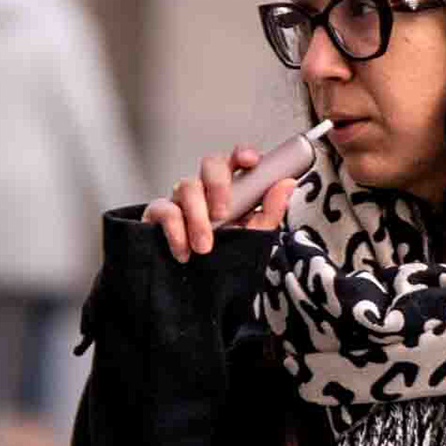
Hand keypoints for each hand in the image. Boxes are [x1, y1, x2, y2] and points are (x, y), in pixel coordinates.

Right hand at [142, 147, 297, 263]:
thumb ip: (269, 213)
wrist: (191, 291)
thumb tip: (287, 184)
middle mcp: (205, 189)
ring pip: (187, 186)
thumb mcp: (250, 238)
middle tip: (223, 215)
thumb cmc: (222, 259)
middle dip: (218, 185)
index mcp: (230, 189)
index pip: (236, 160)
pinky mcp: (158, 214)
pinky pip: (164, 210)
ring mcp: (180, 200)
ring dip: (198, 218)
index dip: (242, 154)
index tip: (250, 162)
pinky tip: (184, 251)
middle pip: (210, 163)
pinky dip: (176, 231)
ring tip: (204, 247)